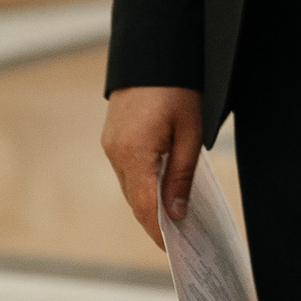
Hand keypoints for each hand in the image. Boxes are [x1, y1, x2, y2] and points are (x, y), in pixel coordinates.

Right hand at [102, 84, 203, 249]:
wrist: (155, 51)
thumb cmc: (177, 89)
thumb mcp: (190, 132)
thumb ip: (181, 175)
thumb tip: (177, 213)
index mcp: (133, 153)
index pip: (144, 206)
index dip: (158, 231)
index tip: (172, 249)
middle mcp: (115, 152)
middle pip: (135, 199)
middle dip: (155, 220)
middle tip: (180, 239)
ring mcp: (110, 144)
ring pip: (130, 185)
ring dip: (148, 202)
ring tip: (174, 217)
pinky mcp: (112, 136)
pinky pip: (127, 170)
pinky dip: (142, 183)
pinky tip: (160, 188)